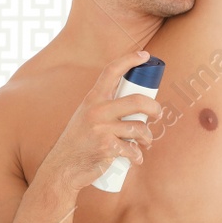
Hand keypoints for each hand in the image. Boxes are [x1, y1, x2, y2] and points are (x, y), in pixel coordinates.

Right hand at [39, 49, 161, 192]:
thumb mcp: (85, 117)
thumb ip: (104, 108)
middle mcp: (96, 111)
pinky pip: (133, 149)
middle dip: (155, 108)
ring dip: (147, 138)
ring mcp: (102, 129)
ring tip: (145, 143)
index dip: (129, 60)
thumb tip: (137, 105)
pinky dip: (137, 156)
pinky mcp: (107, 147)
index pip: (111, 72)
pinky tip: (134, 158)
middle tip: (158, 114)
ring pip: (139, 128)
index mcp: (92, 99)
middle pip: (137, 101)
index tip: (144, 55)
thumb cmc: (79, 141)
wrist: (63, 167)